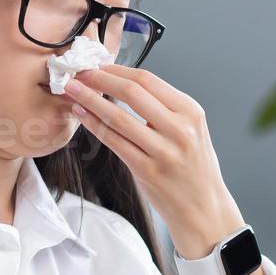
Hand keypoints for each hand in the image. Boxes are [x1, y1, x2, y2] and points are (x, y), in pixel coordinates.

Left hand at [62, 64, 245, 258]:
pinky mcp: (147, 171)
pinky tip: (82, 115)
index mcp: (191, 111)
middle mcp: (180, 129)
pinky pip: (114, 142)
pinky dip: (94, 125)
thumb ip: (164, 108)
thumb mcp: (191, 130)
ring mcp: (163, 151)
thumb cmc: (194, 168)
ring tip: (72, 90)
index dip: (118, 70)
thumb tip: (124, 84)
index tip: (98, 65)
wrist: (204, 209)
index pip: (148, 80)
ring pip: (118, 117)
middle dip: (100, 79)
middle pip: (132, 92)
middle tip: (79, 72)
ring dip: (90, 100)